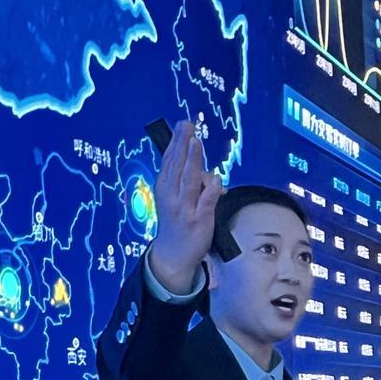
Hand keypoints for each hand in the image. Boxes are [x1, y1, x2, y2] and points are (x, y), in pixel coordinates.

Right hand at [147, 121, 223, 293]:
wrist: (174, 254)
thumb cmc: (177, 222)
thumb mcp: (174, 199)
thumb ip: (187, 182)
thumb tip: (204, 168)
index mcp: (164, 189)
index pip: (169, 161)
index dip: (176, 142)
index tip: (181, 125)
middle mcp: (172, 196)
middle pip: (178, 166)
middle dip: (183, 144)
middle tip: (187, 125)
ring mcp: (185, 208)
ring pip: (190, 180)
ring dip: (192, 160)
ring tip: (195, 142)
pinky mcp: (199, 220)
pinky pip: (206, 201)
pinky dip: (211, 189)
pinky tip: (215, 178)